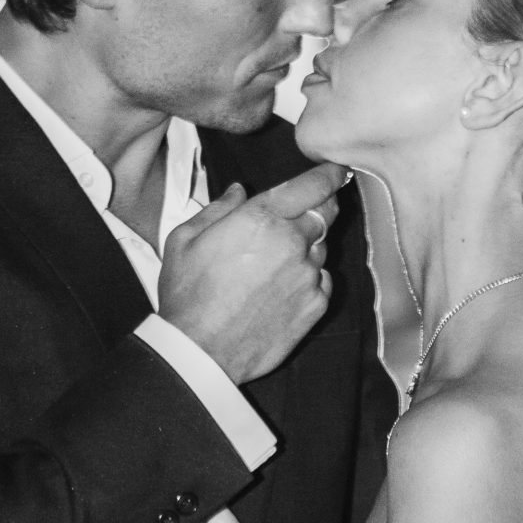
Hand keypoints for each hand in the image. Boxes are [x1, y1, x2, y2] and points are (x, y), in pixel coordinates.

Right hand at [158, 164, 346, 385]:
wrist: (200, 351)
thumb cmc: (187, 295)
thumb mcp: (185, 239)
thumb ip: (218, 209)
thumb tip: (239, 191)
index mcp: (261, 217)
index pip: (313, 184)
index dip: (330, 174)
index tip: (338, 170)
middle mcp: (291, 241)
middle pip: (325, 213)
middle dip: (319, 209)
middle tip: (303, 216)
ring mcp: (307, 275)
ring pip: (322, 248)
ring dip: (308, 248)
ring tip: (277, 265)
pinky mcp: (315, 305)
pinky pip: (322, 281)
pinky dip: (309, 280)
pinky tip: (282, 290)